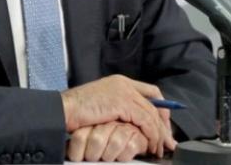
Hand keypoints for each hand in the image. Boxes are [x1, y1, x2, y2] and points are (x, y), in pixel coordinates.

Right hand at [61, 75, 175, 155]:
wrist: (63, 110)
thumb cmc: (76, 112)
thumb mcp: (102, 108)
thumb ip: (118, 110)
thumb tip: (132, 124)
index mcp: (120, 82)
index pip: (151, 92)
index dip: (161, 109)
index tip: (163, 126)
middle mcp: (124, 84)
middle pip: (155, 103)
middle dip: (164, 125)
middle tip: (167, 141)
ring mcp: (124, 92)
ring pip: (151, 114)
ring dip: (159, 134)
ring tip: (158, 148)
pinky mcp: (122, 103)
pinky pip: (145, 120)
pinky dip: (151, 134)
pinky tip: (150, 145)